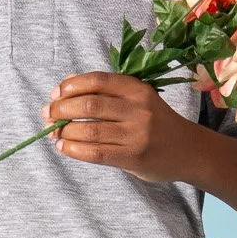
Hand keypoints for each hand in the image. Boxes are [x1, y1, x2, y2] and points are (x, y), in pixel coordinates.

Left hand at [43, 73, 210, 187]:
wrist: (188, 150)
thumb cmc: (156, 122)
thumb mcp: (137, 99)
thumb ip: (106, 92)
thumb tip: (67, 84)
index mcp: (138, 88)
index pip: (97, 80)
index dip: (70, 85)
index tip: (54, 94)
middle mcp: (138, 108)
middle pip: (89, 104)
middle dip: (61, 109)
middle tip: (47, 114)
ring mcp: (137, 134)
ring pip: (90, 130)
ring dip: (64, 131)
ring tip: (53, 134)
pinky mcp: (133, 157)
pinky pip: (96, 153)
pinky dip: (74, 149)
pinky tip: (64, 147)